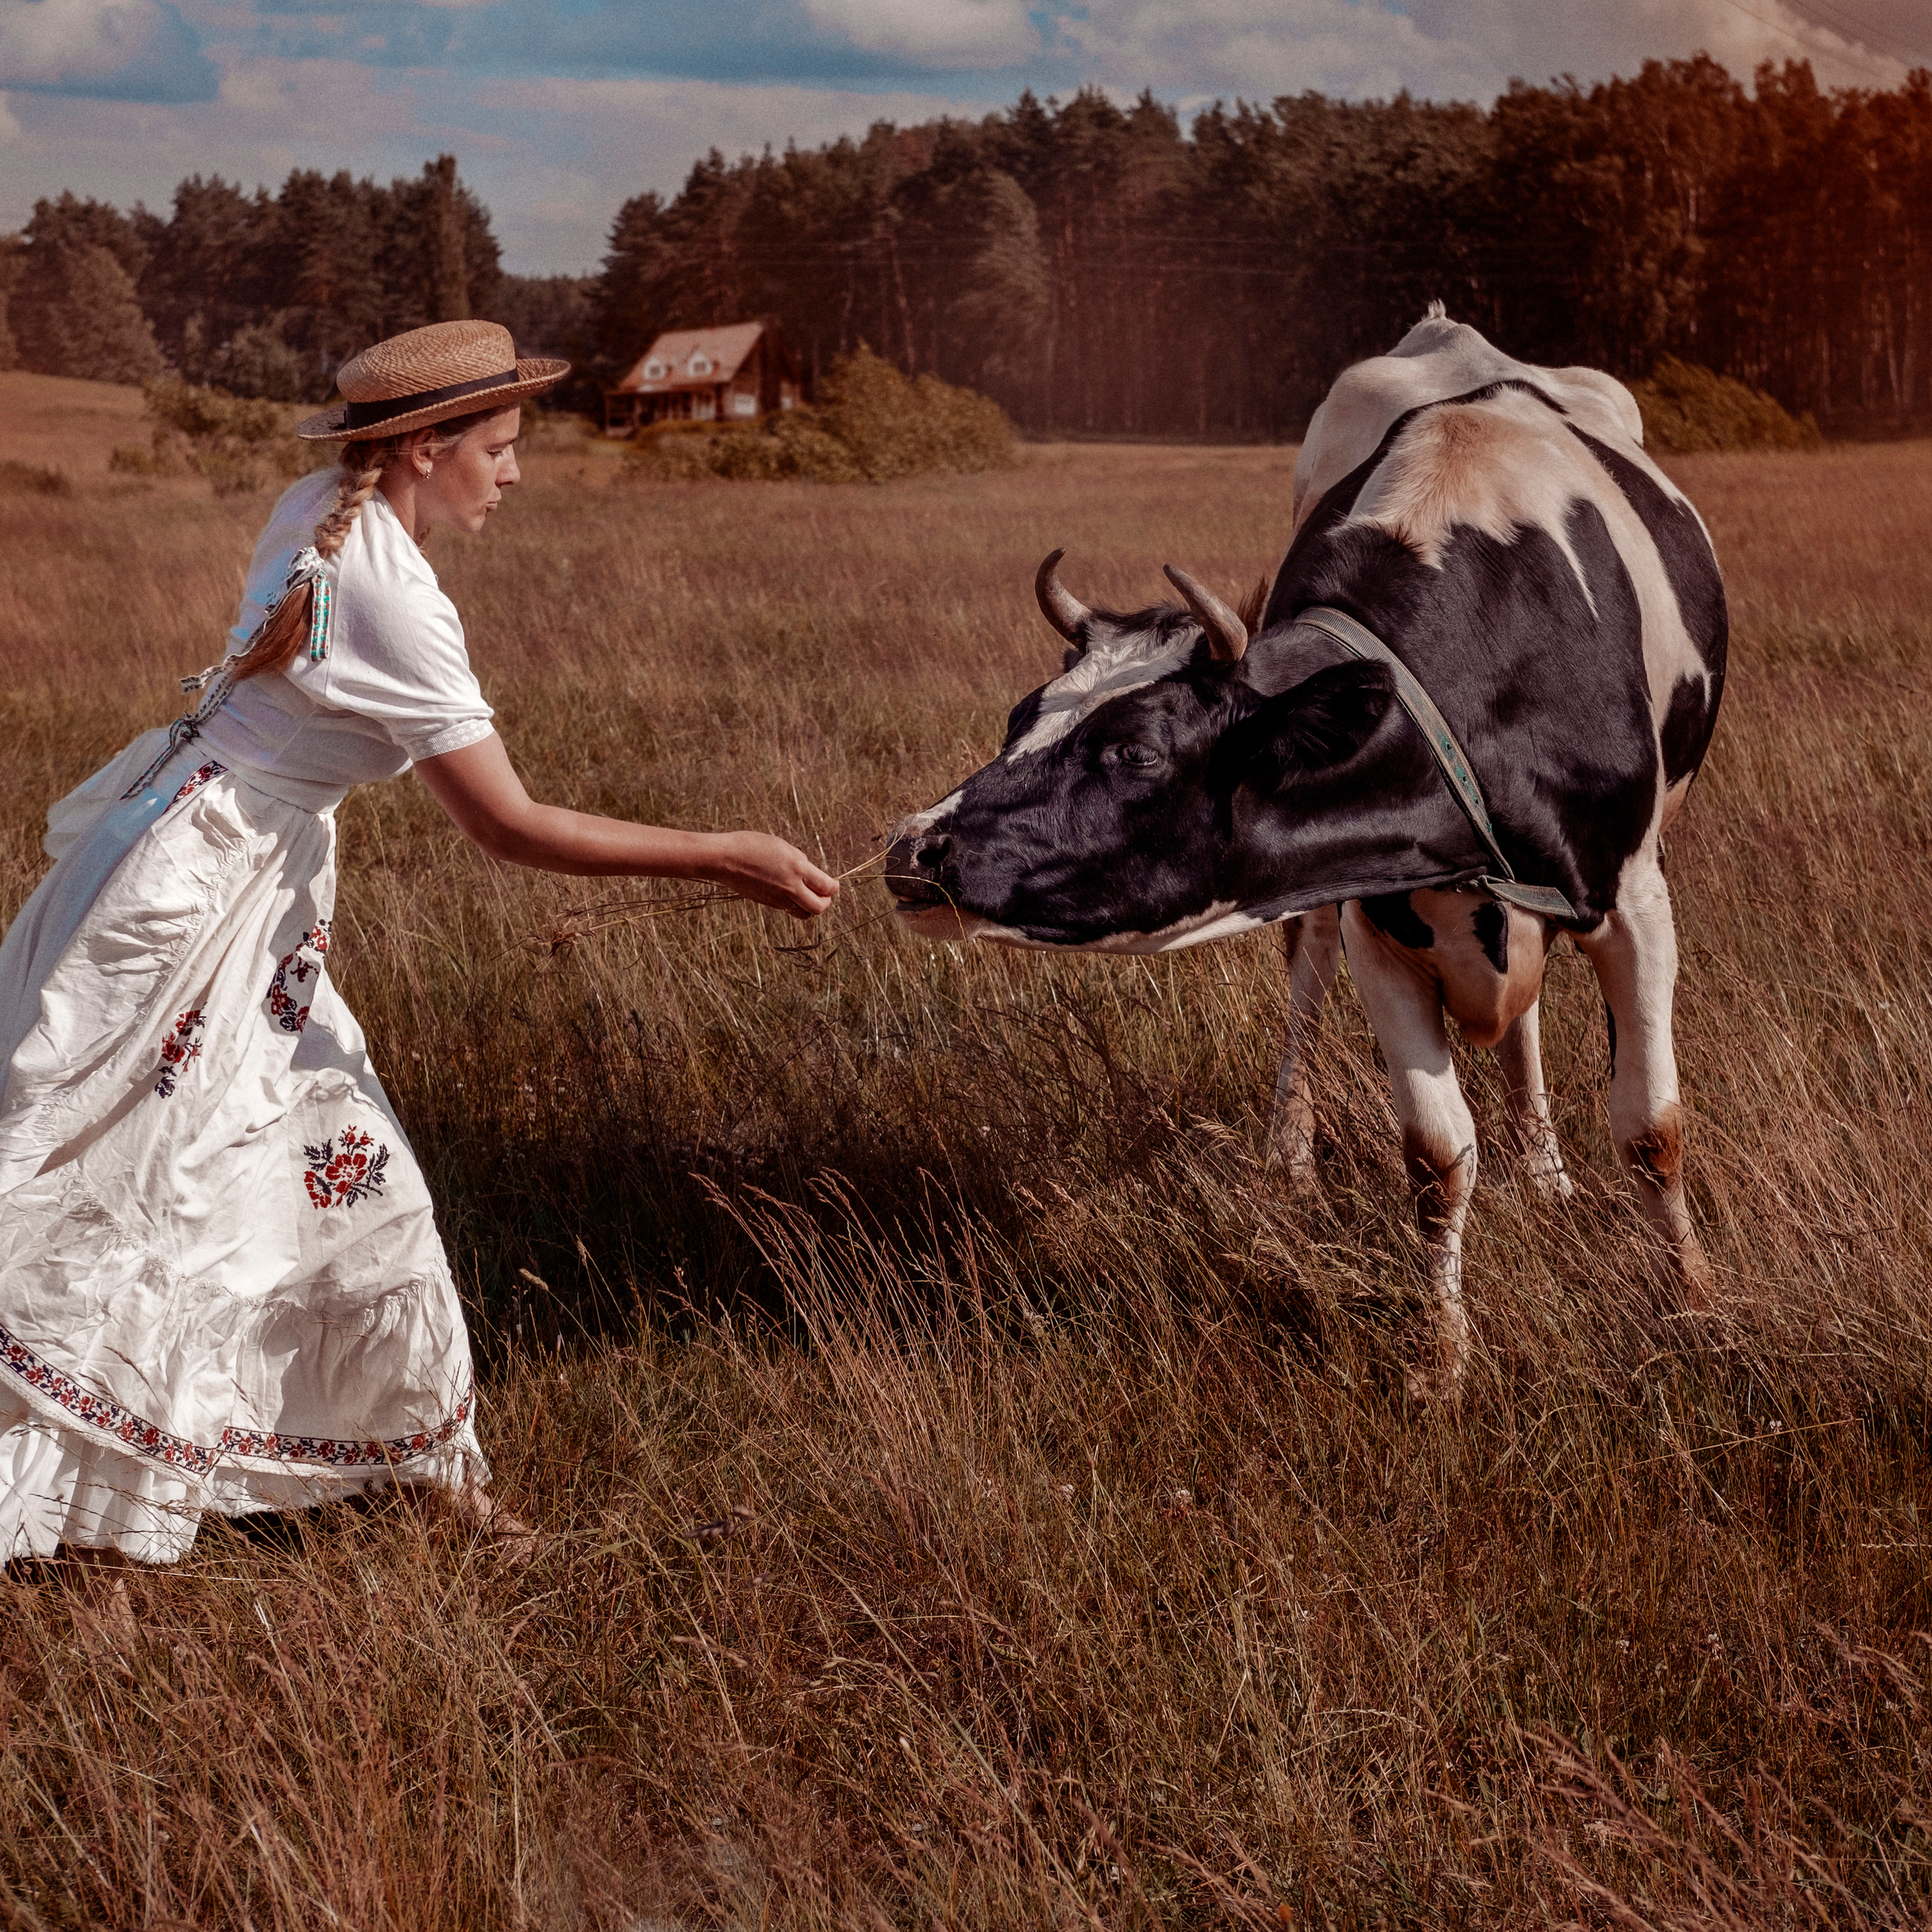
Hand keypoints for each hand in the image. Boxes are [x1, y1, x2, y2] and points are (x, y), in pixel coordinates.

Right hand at [703, 831, 839, 918]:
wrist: (724, 858)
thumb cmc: (750, 845)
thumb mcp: (781, 845)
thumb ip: (798, 859)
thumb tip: (808, 869)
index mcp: (797, 868)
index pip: (826, 886)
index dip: (834, 887)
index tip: (833, 884)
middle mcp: (790, 886)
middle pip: (819, 907)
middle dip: (825, 902)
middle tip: (824, 894)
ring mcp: (778, 897)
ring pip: (803, 913)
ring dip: (810, 907)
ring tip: (807, 895)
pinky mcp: (767, 903)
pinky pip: (788, 909)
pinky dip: (794, 904)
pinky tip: (788, 892)